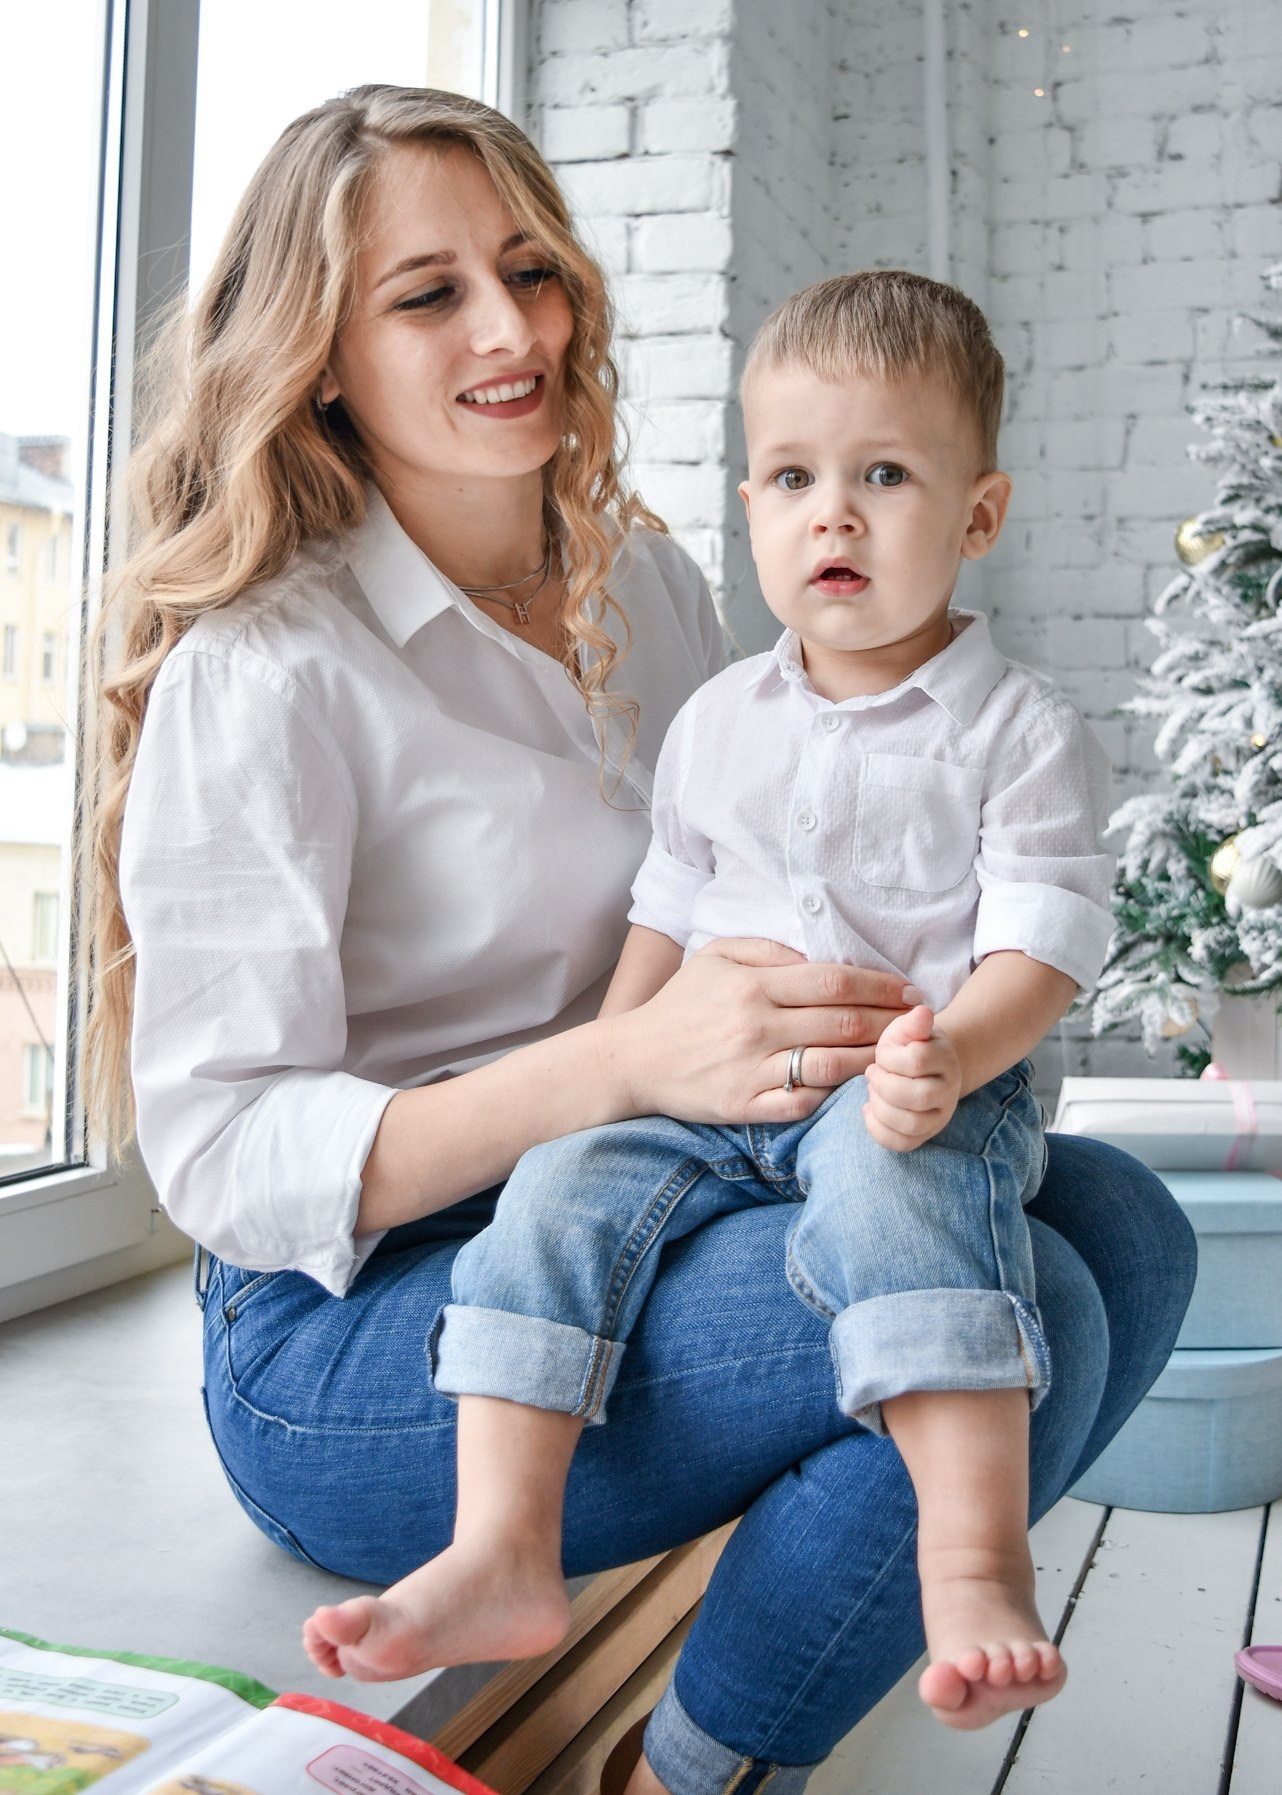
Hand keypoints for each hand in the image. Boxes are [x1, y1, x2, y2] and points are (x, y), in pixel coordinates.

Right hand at [612, 938, 913, 1125]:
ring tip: (902, 1056)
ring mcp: (752, 1068)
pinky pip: (804, 1102)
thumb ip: (766, 951)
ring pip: (833, 1064)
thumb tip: (816, 956)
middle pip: (843, 1022)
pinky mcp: (746, 1105)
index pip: (835, 981)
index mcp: (754, 985)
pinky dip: (836, 1095)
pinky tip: (858, 1088)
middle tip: (921, 1024)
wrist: (634, 1061)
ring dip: (875, 1060)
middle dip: (891, 1022)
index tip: (908, 992)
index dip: (881, 985)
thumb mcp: (714, 958)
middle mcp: (757, 1025)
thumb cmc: (679, 1005)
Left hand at [863, 1005, 961, 1150]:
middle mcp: (948, 1090)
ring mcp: (940, 1115)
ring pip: (911, 1123)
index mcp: (945, 1058)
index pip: (917, 1061)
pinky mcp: (925, 1134)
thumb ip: (913, 1022)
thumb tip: (922, 1012)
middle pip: (917, 1096)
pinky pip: (903, 1143)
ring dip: (881, 1108)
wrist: (924, 1067)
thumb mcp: (907, 1028)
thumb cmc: (909, 1044)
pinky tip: (869, 1110)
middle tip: (871, 1074)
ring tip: (872, 1092)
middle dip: (884, 1086)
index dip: (890, 1059)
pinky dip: (878, 1130)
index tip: (881, 1055)